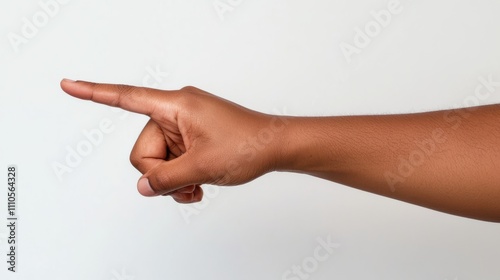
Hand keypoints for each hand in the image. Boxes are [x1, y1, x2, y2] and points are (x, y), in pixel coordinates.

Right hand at [60, 79, 286, 202]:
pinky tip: (197, 186)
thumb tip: (143, 187)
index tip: (68, 85)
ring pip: (157, 161)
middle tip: (188, 183)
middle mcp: (176, 111)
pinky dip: (180, 177)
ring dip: (173, 180)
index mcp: (176, 106)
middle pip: (143, 150)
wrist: (275, 146)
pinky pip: (171, 161)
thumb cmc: (248, 145)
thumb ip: (166, 180)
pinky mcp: (191, 137)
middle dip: (161, 174)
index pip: (128, 98)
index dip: (95, 93)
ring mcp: (183, 126)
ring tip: (197, 186)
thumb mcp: (202, 167)